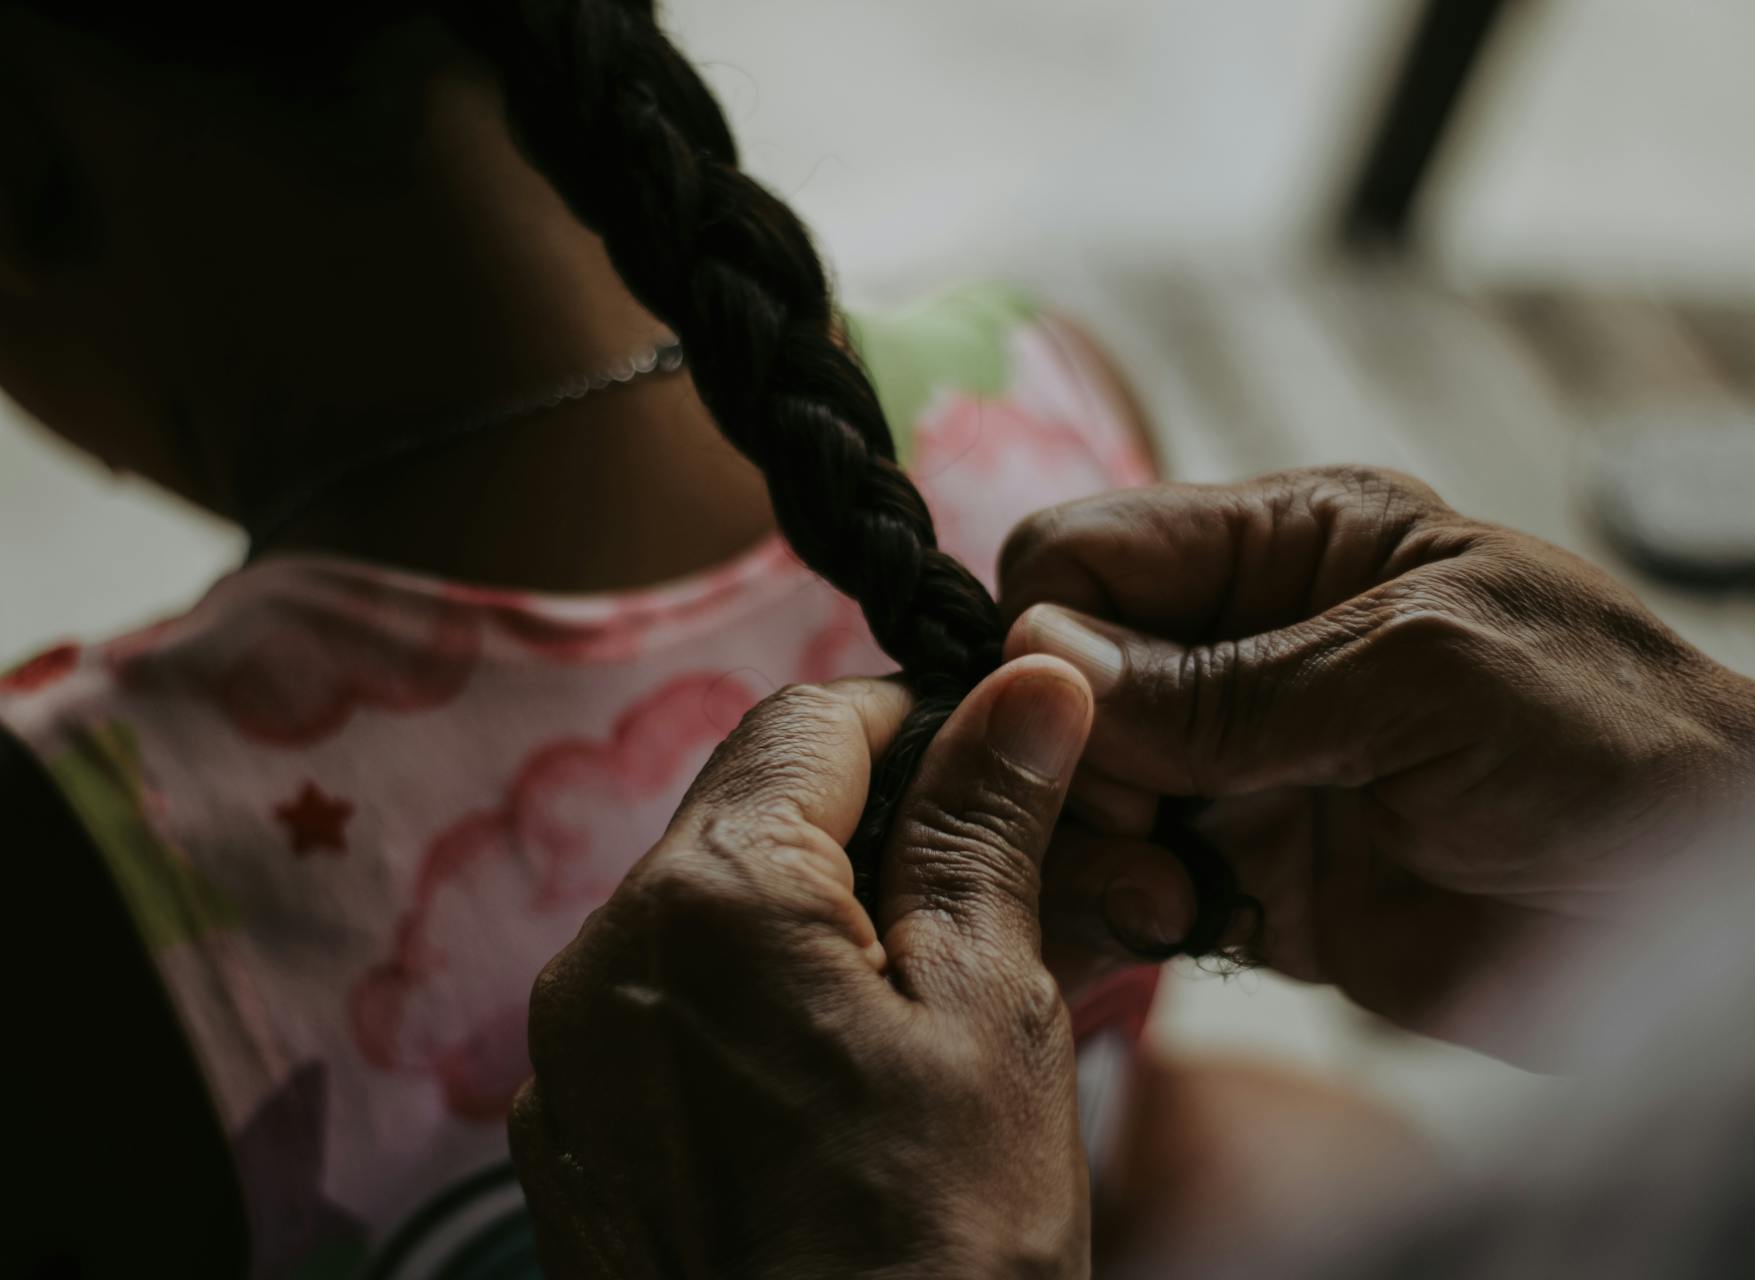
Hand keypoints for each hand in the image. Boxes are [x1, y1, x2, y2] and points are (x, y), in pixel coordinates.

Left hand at [510, 660, 1097, 1278]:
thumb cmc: (936, 1249)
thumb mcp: (990, 1010)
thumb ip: (987, 825)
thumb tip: (1031, 682)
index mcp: (707, 896)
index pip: (813, 720)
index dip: (924, 723)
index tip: (1008, 770)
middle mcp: (603, 951)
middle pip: (759, 808)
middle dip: (892, 824)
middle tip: (1017, 888)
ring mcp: (571, 1051)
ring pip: (718, 905)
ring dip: (835, 912)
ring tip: (954, 988)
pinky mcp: (572, 1131)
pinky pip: (672, 1003)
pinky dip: (765, 996)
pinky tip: (858, 1067)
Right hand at [1003, 468, 1754, 1057]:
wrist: (1716, 907)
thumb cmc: (1604, 735)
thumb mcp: (1412, 672)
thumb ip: (1225, 684)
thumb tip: (1039, 659)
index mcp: (1291, 548)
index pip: (1092, 553)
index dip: (1048, 627)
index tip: (1064, 719)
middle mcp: (1251, 654)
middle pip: (1067, 684)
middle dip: (1070, 755)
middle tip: (1129, 823)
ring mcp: (1249, 774)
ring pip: (1085, 794)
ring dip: (1093, 844)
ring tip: (1164, 895)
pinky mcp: (1259, 884)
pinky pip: (1136, 889)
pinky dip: (1124, 911)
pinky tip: (1172, 926)